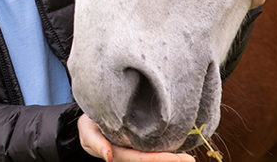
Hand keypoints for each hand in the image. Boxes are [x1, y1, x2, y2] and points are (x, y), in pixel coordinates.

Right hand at [78, 114, 193, 161]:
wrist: (89, 118)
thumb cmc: (88, 125)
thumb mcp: (87, 133)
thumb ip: (97, 144)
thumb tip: (108, 157)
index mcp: (118, 153)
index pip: (141, 158)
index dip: (158, 159)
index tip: (175, 159)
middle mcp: (129, 153)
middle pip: (151, 159)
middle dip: (171, 160)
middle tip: (189, 160)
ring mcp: (134, 148)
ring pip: (154, 154)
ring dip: (172, 156)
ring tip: (189, 157)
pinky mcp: (138, 141)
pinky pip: (153, 146)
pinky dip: (166, 148)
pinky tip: (180, 145)